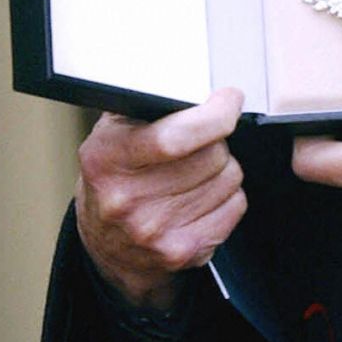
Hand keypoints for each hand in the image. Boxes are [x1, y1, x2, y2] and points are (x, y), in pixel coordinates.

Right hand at [75, 88, 246, 311]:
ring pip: (229, 179)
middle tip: (198, 146)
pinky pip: (235, 206)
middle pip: (213, 154)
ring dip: (221, 170)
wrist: (105, 242)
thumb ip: (150, 107)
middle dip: (216, 142)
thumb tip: (202, 90)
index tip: (228, 100)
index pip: (177, 136)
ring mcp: (154, 230)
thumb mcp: (113, 131)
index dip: (215, 114)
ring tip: (193, 174)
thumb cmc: (115, 176)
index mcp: (107, 159)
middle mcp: (127, 199)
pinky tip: (200, 198)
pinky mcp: (180, 252)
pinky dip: (227, 198)